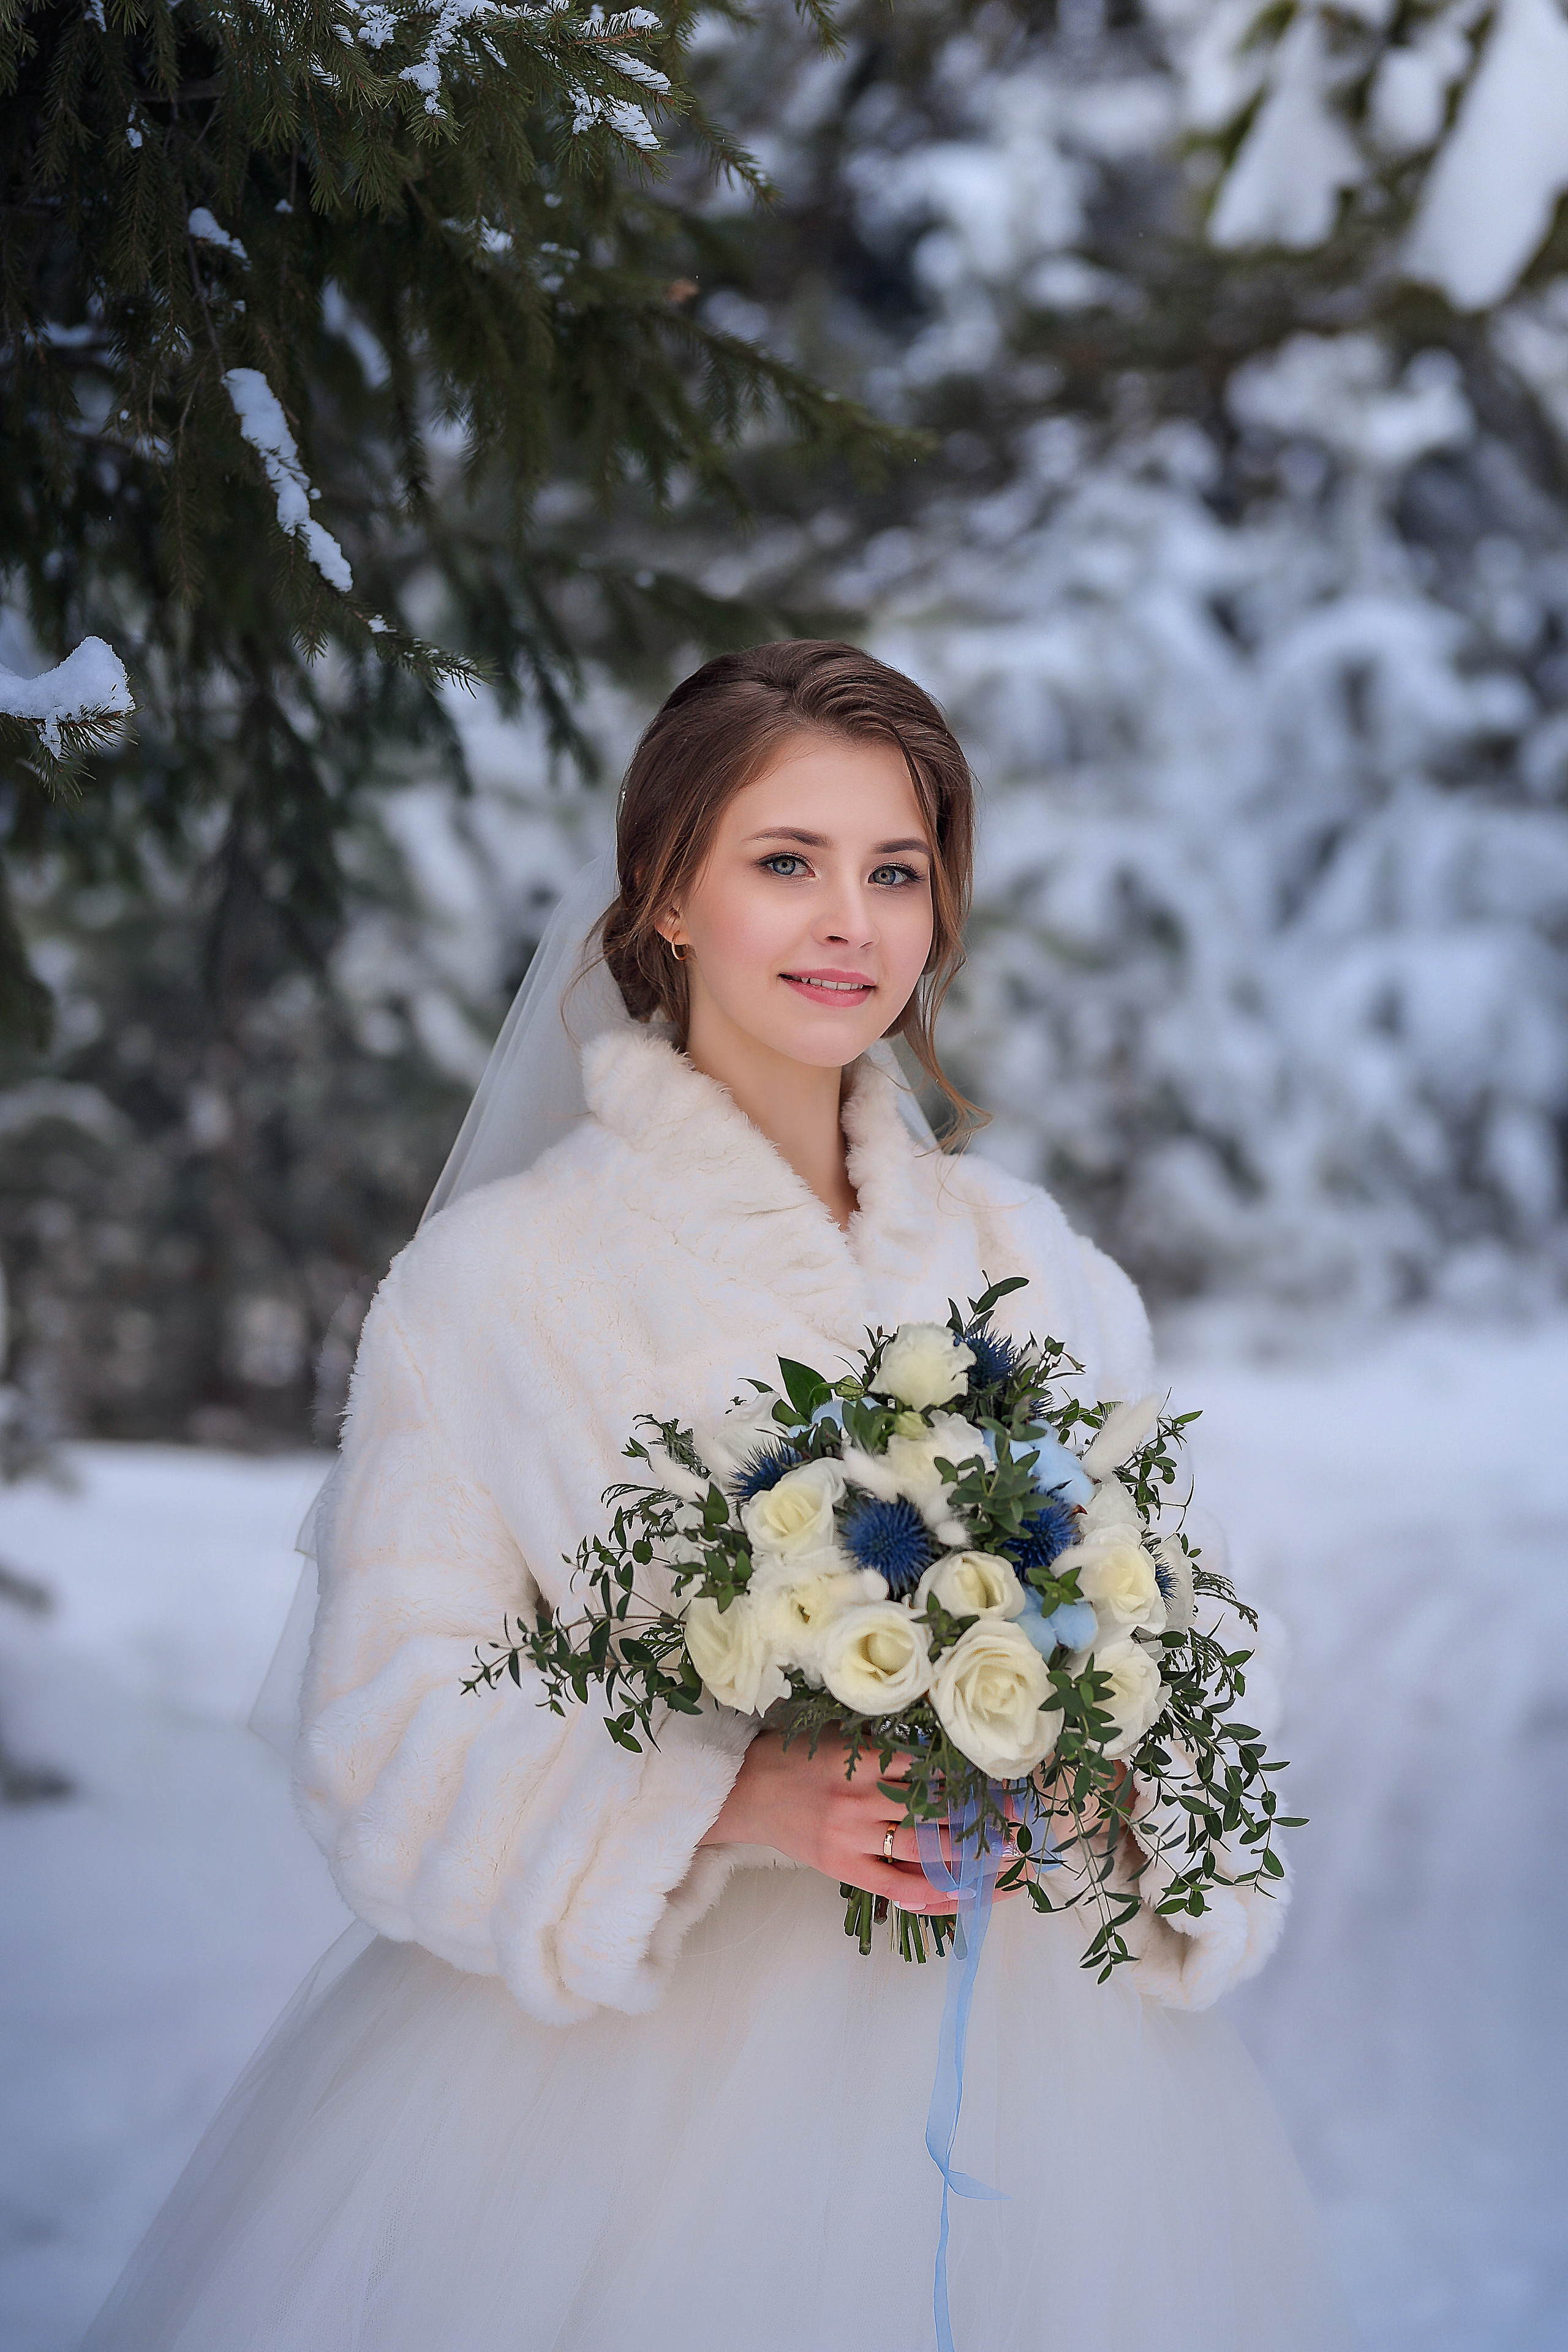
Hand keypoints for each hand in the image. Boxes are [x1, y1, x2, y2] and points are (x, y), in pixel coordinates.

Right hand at [699, 1729, 1019, 1914]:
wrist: (746, 1793)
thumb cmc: (796, 1759)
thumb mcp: (842, 1740)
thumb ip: (887, 1749)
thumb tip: (943, 1757)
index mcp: (863, 1762)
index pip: (930, 1772)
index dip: (971, 1782)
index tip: (1004, 1788)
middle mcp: (861, 1801)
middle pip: (936, 1813)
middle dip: (981, 1822)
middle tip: (1019, 1828)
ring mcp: (852, 1839)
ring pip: (922, 1850)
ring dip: (967, 1857)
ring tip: (1003, 1861)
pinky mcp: (843, 1868)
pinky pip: (895, 1888)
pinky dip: (931, 1894)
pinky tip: (961, 1894)